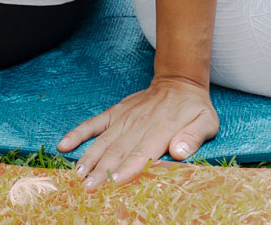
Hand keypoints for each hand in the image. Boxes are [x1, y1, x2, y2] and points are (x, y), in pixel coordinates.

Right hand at [59, 75, 218, 188]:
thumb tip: (178, 152)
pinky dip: (78, 134)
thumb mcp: (206, 122)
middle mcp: (138, 125)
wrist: (179, 82)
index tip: (113, 182)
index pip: (141, 153)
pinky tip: (64, 145)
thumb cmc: (193, 108)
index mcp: (160, 130)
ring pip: (103, 141)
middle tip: (87, 188)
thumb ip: (193, 137)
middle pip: (117, 152)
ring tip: (77, 175)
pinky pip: (94, 123)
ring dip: (89, 158)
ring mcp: (124, 118)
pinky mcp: (115, 112)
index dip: (126, 169)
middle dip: (101, 171)